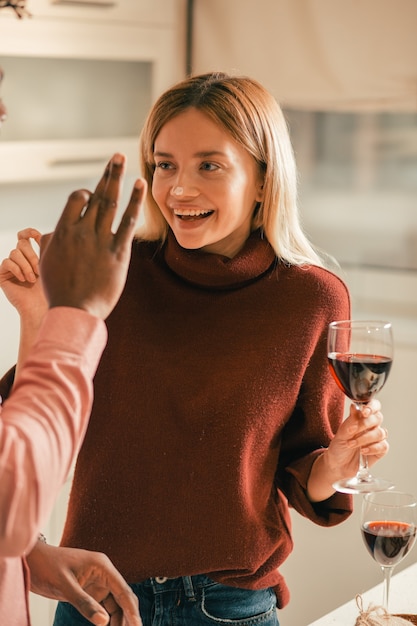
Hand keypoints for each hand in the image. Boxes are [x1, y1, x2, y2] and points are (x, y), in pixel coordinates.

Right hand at [0, 227, 47, 319]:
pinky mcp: (2, 275)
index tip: (37, 236)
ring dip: (26, 265)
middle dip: (31, 255)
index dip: (29, 232)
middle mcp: (20, 260)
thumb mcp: (49, 266)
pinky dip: (17, 269)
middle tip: (39, 270)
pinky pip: (7, 262)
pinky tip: (23, 279)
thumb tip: (47, 233)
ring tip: (32, 279)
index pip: (25, 236)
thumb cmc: (49, 290)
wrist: (40, 307)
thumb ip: (45, 250)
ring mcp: (10, 267)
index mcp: (31, 255)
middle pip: (21, 243)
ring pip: (14, 253)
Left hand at [27, 541, 141, 625]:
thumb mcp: (65, 586)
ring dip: (119, 619)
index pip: (123, 590)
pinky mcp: (89, 590)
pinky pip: (103, 606)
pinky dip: (107, 618)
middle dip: (129, 615)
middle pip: (123, 597)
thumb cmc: (47, 567)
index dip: (132, 610)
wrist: (32, 561)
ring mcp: (97, 582)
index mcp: (102, 566)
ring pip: (115, 603)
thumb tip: (105, 622)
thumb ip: (84, 603)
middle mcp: (103, 573)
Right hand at [40, 153, 145, 318]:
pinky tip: (141, 185)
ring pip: (111, 202)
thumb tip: (56, 230)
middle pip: (96, 195)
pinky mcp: (117, 252)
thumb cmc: (60, 290)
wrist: (74, 312)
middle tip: (116, 156)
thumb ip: (53, 241)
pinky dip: (135, 201)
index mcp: (63, 231)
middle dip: (107, 173)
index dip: (86, 193)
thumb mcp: (48, 262)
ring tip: (123, 159)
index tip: (92, 197)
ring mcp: (100, 240)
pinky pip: (128, 221)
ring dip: (117, 178)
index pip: (76, 199)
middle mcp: (82, 231)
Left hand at [327, 399, 388, 477]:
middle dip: (365, 424)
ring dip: (364, 438)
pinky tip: (363, 451)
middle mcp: (371, 426)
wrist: (337, 465)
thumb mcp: (341, 433)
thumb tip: (355, 406)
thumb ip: (351, 421)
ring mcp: (376, 438)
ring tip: (351, 444)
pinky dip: (372, 448)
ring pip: (380, 433)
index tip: (364, 412)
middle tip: (353, 431)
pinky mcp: (380, 450)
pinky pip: (383, 446)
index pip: (374, 406)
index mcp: (362, 418)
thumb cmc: (339, 447)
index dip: (372, 407)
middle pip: (378, 418)